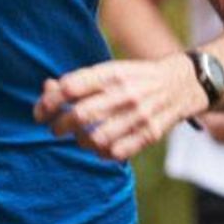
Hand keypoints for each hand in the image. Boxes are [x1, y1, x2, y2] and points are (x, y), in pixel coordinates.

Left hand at [34, 56, 203, 161]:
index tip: (41, 112)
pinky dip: (102, 153)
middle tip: (56, 129)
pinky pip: (117, 153)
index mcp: (112, 73)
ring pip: (96, 139)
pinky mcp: (151, 134)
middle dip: (59, 126)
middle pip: (79, 116)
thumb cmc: (136, 78)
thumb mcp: (111, 70)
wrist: (182, 83)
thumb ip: (79, 81)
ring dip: (80, 142)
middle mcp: (125, 93)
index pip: (70, 88)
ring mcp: (139, 115)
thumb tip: (46, 89)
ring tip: (80, 138)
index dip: (48, 102)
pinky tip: (100, 147)